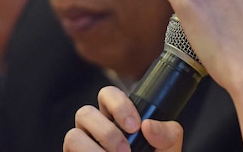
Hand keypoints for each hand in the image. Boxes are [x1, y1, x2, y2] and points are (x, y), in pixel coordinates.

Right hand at [63, 86, 182, 151]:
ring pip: (74, 135)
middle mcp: (95, 130)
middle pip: (85, 112)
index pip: (108, 95)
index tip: (136, 126)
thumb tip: (148, 125)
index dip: (119, 105)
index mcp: (116, 119)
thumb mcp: (167, 149)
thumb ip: (167, 134)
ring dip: (96, 150)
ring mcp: (82, 146)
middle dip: (107, 131)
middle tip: (126, 150)